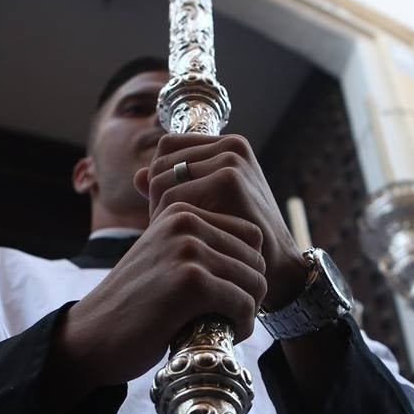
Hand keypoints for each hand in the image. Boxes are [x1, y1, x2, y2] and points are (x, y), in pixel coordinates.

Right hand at [57, 205, 266, 388]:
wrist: (91, 335)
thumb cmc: (133, 303)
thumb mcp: (163, 256)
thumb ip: (197, 244)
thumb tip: (257, 243)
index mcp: (179, 210)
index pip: (250, 235)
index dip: (248, 270)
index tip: (229, 295)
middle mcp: (184, 221)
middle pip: (256, 258)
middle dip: (250, 292)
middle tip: (230, 316)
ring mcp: (187, 250)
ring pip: (254, 282)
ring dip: (247, 311)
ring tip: (226, 326)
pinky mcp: (190, 282)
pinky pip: (243, 303)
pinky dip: (241, 325)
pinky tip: (224, 335)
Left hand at [136, 134, 308, 311]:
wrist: (276, 267)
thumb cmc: (238, 239)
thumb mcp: (207, 207)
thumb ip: (174, 188)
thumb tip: (136, 177)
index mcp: (226, 145)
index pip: (166, 149)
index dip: (160, 181)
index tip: (173, 214)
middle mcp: (231, 145)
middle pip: (159, 164)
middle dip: (157, 199)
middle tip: (173, 231)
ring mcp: (231, 160)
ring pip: (160, 181)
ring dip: (160, 214)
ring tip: (180, 238)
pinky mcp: (229, 180)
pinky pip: (172, 198)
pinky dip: (170, 223)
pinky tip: (187, 243)